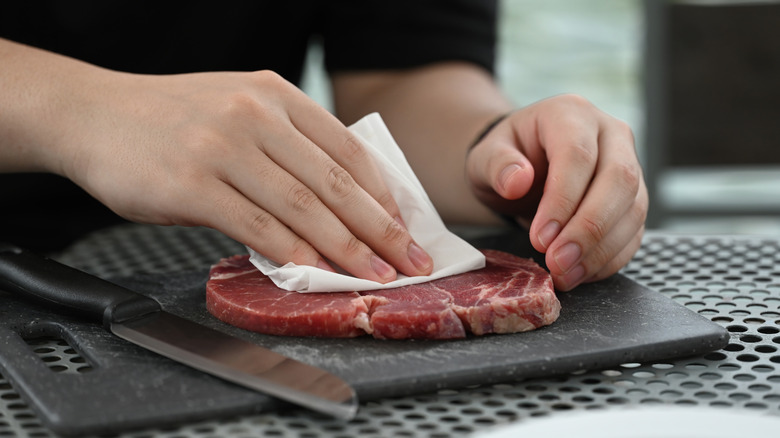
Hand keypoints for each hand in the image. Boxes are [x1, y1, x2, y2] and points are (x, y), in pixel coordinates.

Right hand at [56, 69, 432, 281]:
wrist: (93, 114)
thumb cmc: (172, 119)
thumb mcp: (239, 109)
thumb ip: (288, 145)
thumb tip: (338, 202)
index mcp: (276, 95)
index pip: (350, 149)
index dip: (383, 195)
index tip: (404, 228)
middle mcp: (256, 115)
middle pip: (336, 181)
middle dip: (381, 229)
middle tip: (408, 261)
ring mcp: (223, 147)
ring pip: (304, 206)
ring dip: (346, 249)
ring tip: (372, 276)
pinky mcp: (192, 183)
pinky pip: (257, 226)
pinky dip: (291, 253)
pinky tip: (312, 272)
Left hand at [466, 94, 647, 290]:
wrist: (522, 166)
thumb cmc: (505, 158)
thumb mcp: (485, 156)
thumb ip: (496, 164)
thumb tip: (517, 181)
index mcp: (570, 114)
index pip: (578, 155)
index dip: (562, 200)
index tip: (540, 237)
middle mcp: (609, 134)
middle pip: (619, 180)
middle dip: (589, 229)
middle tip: (557, 262)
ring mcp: (628, 164)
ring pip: (633, 208)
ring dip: (601, 249)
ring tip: (566, 274)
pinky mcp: (633, 198)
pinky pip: (635, 230)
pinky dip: (610, 257)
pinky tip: (582, 273)